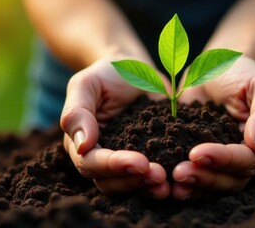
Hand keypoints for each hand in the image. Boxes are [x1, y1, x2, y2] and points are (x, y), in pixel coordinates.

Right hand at [60, 57, 170, 198]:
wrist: (136, 69)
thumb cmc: (107, 74)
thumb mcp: (86, 84)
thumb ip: (77, 112)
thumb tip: (83, 146)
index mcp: (82, 142)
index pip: (90, 163)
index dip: (113, 166)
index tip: (140, 162)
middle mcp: (101, 156)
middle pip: (109, 181)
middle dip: (134, 181)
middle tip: (159, 175)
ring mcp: (125, 159)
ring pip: (129, 184)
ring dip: (147, 186)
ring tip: (168, 181)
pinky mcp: (148, 156)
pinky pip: (150, 175)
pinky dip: (163, 180)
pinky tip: (177, 177)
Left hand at [173, 56, 254, 198]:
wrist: (214, 67)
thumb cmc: (241, 73)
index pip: (248, 160)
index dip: (224, 159)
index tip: (197, 153)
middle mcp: (246, 158)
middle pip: (231, 179)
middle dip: (205, 178)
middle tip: (179, 172)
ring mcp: (223, 161)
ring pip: (214, 184)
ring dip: (194, 185)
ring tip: (172, 183)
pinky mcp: (202, 158)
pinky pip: (197, 176)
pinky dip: (184, 183)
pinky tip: (167, 183)